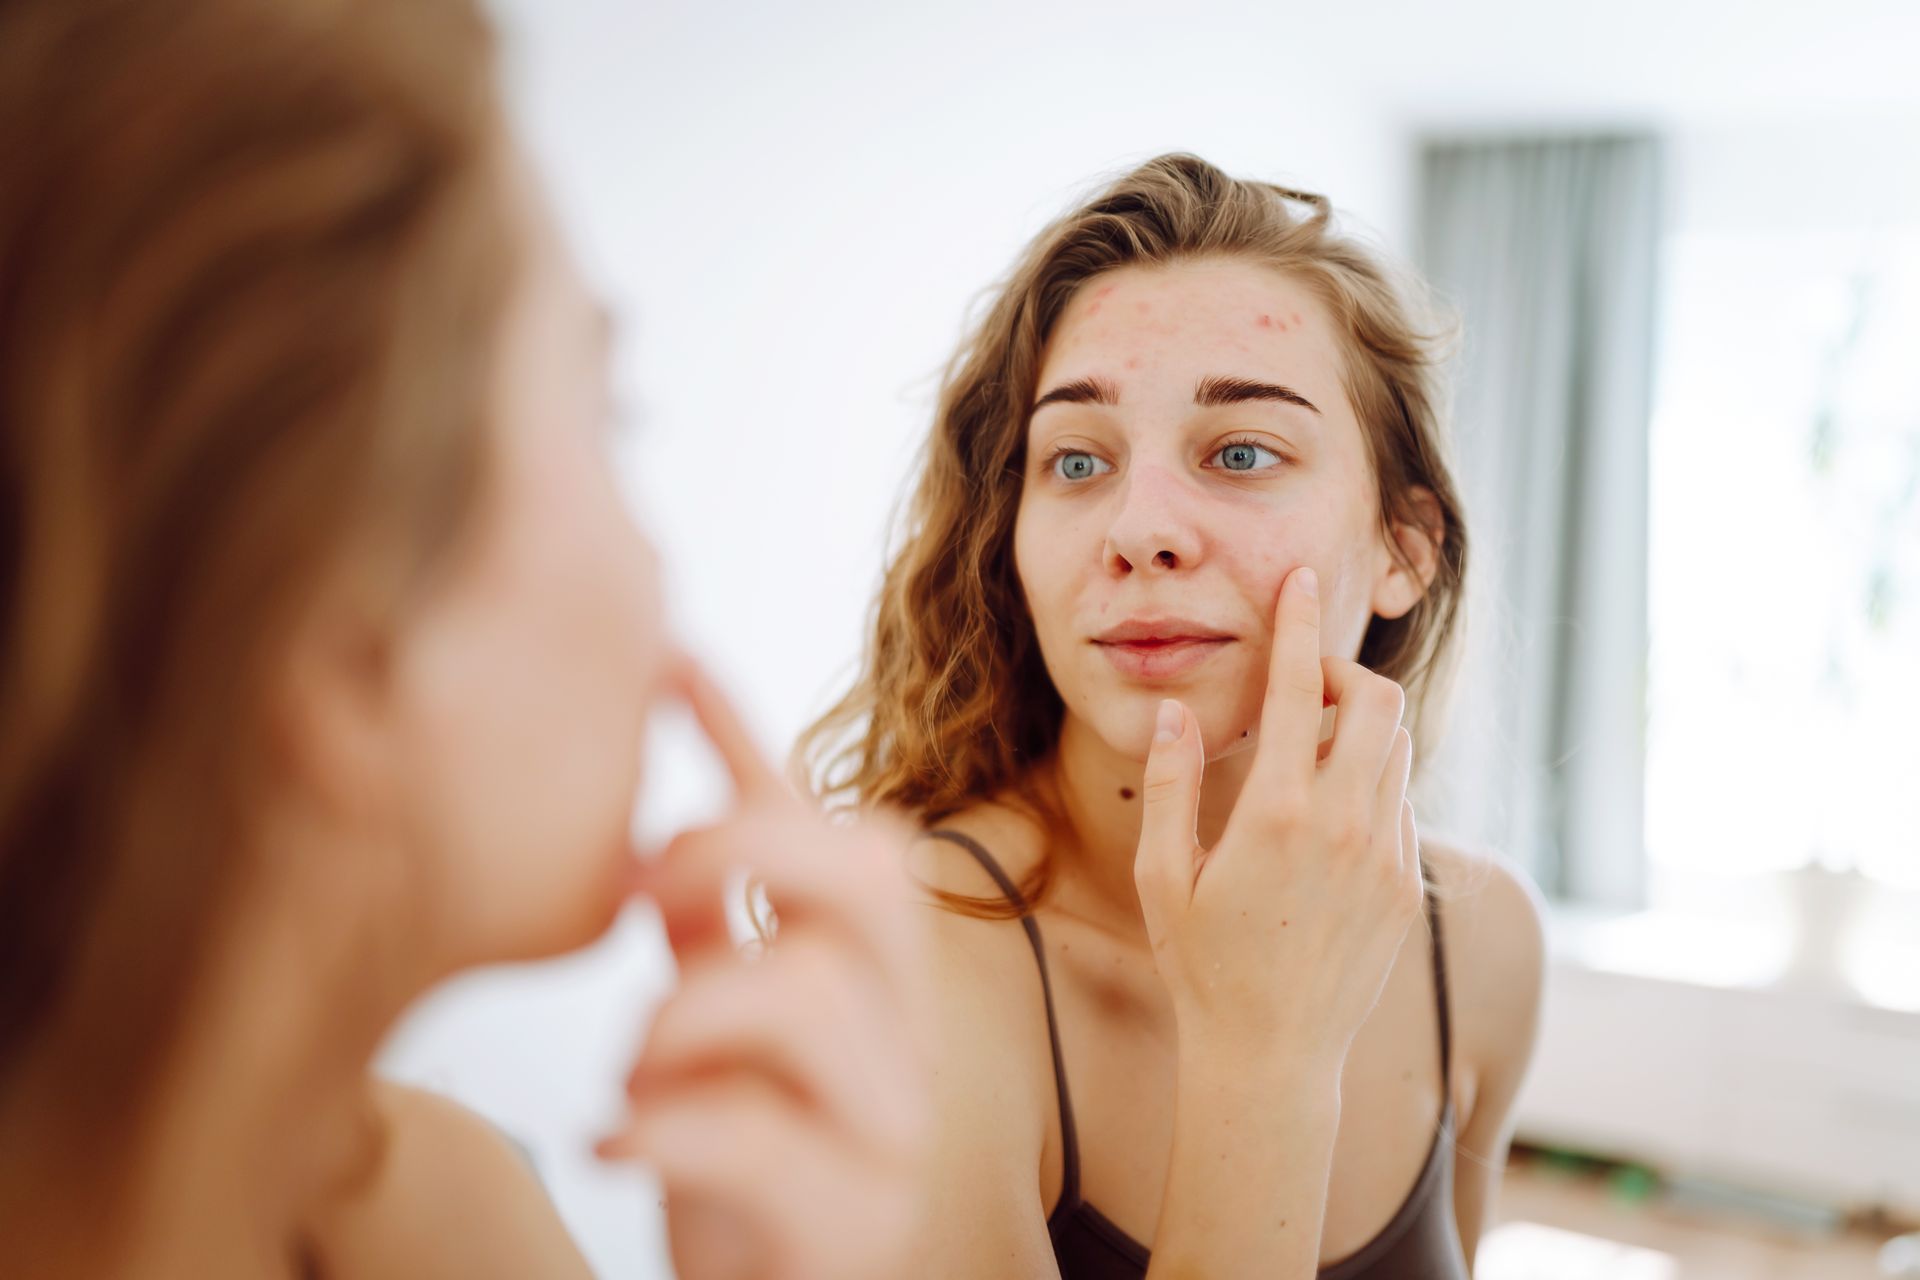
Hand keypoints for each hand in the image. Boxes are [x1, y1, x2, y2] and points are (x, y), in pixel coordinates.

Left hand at [598, 658, 929, 1279]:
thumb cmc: (743, 1178)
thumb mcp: (711, 1043)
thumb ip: (703, 940)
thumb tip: (656, 827)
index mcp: (871, 981)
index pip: (829, 827)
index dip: (748, 740)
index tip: (667, 656)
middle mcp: (903, 1037)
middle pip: (868, 875)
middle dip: (740, 846)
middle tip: (641, 885)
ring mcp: (889, 1126)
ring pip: (811, 993)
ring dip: (681, 1012)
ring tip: (628, 1068)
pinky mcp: (852, 1218)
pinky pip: (756, 1135)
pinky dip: (660, 1126)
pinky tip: (613, 1141)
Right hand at [1131, 566, 1423, 1066]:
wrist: (1271, 1055)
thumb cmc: (1202, 965)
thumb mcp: (1164, 876)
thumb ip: (1173, 785)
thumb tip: (1176, 713)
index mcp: (1280, 815)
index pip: (1299, 689)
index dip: (1298, 625)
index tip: (1300, 582)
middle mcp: (1346, 826)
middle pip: (1378, 703)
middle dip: (1343, 674)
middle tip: (1300, 692)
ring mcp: (1385, 857)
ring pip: (1397, 750)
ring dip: (1359, 728)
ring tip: (1306, 753)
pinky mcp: (1404, 887)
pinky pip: (1400, 803)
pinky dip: (1371, 781)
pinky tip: (1325, 815)